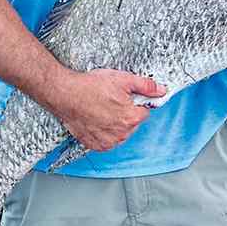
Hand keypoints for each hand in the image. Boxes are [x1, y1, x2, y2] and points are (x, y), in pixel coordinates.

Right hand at [46, 67, 166, 151]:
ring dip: (115, 123)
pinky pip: (106, 140)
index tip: (124, 97)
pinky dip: (103, 132)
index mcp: (131, 118)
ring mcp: (107, 142)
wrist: (65, 94)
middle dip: (125, 113)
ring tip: (101, 109)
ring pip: (120, 132)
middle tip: (110, 100)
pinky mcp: (95, 145)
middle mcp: (121, 134)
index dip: (135, 102)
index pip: (144, 112)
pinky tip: (95, 119)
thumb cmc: (91, 86)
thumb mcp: (123, 79)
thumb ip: (146, 86)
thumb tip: (161, 90)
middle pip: (132, 123)